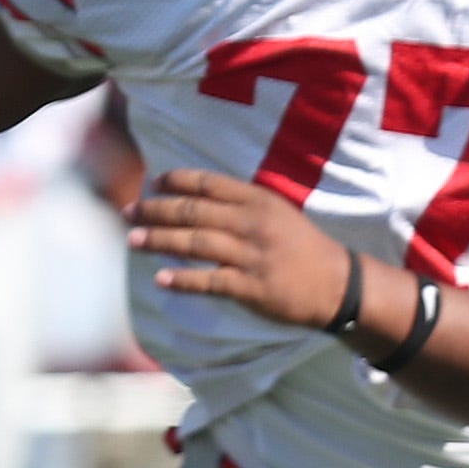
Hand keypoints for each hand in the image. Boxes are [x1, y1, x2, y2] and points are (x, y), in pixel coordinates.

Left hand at [127, 168, 357, 325]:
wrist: (339, 284)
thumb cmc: (303, 247)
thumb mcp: (278, 213)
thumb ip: (241, 205)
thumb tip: (194, 200)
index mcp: (260, 201)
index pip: (209, 184)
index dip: (177, 181)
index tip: (154, 183)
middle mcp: (254, 224)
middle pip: (194, 212)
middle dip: (156, 210)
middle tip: (129, 212)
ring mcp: (253, 256)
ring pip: (196, 243)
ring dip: (160, 240)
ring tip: (133, 240)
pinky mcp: (253, 286)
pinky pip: (210, 281)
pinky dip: (183, 280)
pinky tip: (161, 279)